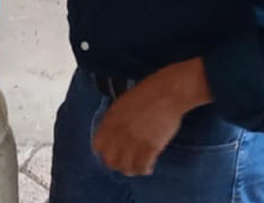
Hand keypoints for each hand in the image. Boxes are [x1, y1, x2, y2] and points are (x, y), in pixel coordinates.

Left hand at [92, 59, 211, 175]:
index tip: (111, 154)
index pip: (98, 146)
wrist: (166, 93)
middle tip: (125, 164)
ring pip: (126, 167)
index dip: (104, 152)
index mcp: (109, 120)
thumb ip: (113, 120)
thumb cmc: (146, 94)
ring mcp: (134, 140)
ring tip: (136, 168)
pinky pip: (143, 166)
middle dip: (117, 164)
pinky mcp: (150, 146)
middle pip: (110, 161)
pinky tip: (148, 168)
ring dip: (131, 169)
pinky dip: (145, 169)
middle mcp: (119, 133)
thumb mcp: (121, 104)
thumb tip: (111, 135)